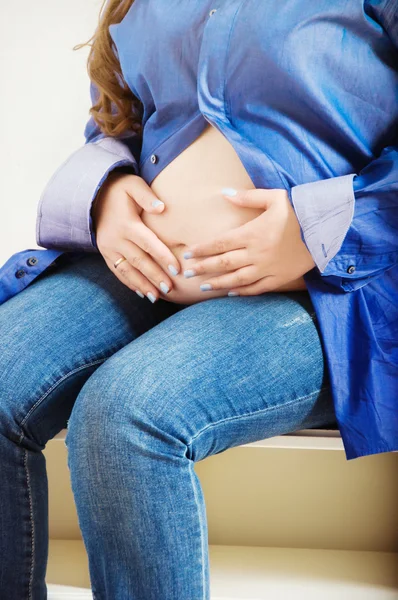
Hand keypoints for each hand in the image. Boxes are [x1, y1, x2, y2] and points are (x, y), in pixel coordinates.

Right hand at [92, 171, 180, 301]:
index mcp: (127, 224)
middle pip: (139, 261)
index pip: (148, 244)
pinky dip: (130, 283)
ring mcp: (108, 248)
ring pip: (127, 270)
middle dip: (155, 276)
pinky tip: (142, 292)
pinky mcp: (105, 254)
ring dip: (142, 285)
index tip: (177, 269)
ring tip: (156, 298)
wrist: (93, 196)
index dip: (163, 257)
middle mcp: (116, 239)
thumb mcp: (132, 185)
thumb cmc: (120, 190)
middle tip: (170, 289)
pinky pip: (118, 271)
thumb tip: (161, 208)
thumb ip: (147, 195)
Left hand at [182, 188, 315, 295]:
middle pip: (223, 263)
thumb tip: (223, 193)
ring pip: (237, 279)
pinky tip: (230, 293)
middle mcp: (257, 253)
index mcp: (253, 233)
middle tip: (187, 273)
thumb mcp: (274, 197)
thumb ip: (247, 196)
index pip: (220, 243)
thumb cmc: (299, 211)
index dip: (202, 249)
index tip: (188, 254)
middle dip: (203, 268)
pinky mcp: (279, 278)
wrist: (327, 230)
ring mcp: (267, 268)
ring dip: (218, 284)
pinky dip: (242, 292)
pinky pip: (257, 288)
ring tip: (202, 287)